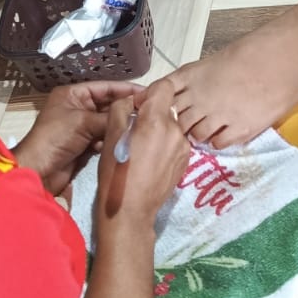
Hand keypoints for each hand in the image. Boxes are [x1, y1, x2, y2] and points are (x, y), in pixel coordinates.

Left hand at [17, 81, 144, 195]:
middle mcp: (78, 107)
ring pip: (108, 122)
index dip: (126, 89)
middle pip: (108, 105)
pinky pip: (104, 138)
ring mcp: (81, 127)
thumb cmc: (55, 138)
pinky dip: (112, 140)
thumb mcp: (83, 122)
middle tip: (148, 113)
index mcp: (73, 94)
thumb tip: (135, 116)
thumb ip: (110, 117)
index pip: (105, 87)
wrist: (39, 171)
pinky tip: (122, 143)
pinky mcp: (84, 144)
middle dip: (125, 109)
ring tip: (139, 128)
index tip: (148, 93)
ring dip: (119, 126)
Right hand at [97, 80, 189, 229]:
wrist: (131, 210)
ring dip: (159, 129)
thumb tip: (133, 101)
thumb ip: (122, 108)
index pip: (164, 87)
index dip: (149, 93)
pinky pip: (176, 141)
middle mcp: (175, 130)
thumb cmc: (116, 172)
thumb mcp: (110, 135)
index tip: (137, 107)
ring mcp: (184, 146)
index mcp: (156, 121)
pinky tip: (152, 159)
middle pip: (167, 107)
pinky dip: (165, 143)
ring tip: (143, 148)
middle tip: (135, 131)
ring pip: (172, 125)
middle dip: (152, 113)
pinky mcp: (186, 160)